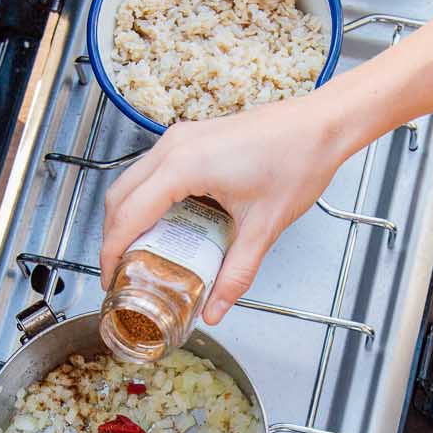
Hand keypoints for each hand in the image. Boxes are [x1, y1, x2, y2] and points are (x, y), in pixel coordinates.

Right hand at [100, 6, 432, 325]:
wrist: (321, 124)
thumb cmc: (297, 161)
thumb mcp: (264, 228)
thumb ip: (236, 273)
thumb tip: (215, 309)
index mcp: (184, 166)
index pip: (128, 215)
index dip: (112, 252)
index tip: (111, 280)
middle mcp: (174, 147)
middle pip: (119, 197)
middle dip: (113, 237)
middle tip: (122, 273)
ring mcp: (181, 138)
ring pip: (132, 181)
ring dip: (128, 216)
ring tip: (139, 253)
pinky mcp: (192, 137)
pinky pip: (152, 170)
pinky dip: (146, 199)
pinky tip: (164, 225)